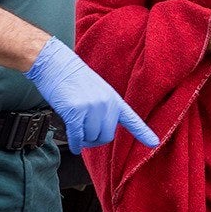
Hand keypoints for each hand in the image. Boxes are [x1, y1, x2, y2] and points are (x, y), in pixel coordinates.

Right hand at [26, 37, 157, 153]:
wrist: (57, 64)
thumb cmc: (74, 78)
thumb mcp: (98, 90)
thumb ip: (104, 110)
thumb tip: (101, 133)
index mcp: (114, 99)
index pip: (132, 119)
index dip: (143, 133)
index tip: (153, 143)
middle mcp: (106, 104)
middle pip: (107, 136)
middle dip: (96, 140)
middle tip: (86, 137)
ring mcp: (91, 107)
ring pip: (91, 138)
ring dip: (83, 139)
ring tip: (77, 130)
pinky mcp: (75, 111)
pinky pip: (77, 136)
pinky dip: (75, 144)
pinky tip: (73, 147)